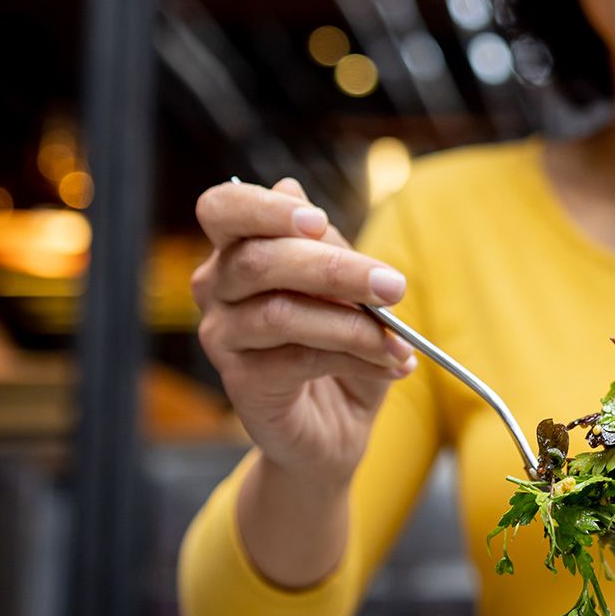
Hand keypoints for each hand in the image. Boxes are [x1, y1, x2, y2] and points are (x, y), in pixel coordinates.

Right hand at [192, 177, 415, 486]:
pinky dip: (356, 359)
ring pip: (281, 313)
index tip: (318, 221)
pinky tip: (391, 364)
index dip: (263, 208)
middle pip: (260, 260)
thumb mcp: (348, 289)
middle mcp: (216, 288)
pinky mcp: (241, 382)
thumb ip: (325, 246)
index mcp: (238, 250)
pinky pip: (299, 360)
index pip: (223, 208)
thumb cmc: (339, 345)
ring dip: (353, 324)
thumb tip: (292, 189)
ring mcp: (222, 336)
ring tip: (398, 340)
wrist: (335, 426)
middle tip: (394, 285)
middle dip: (335, 270)